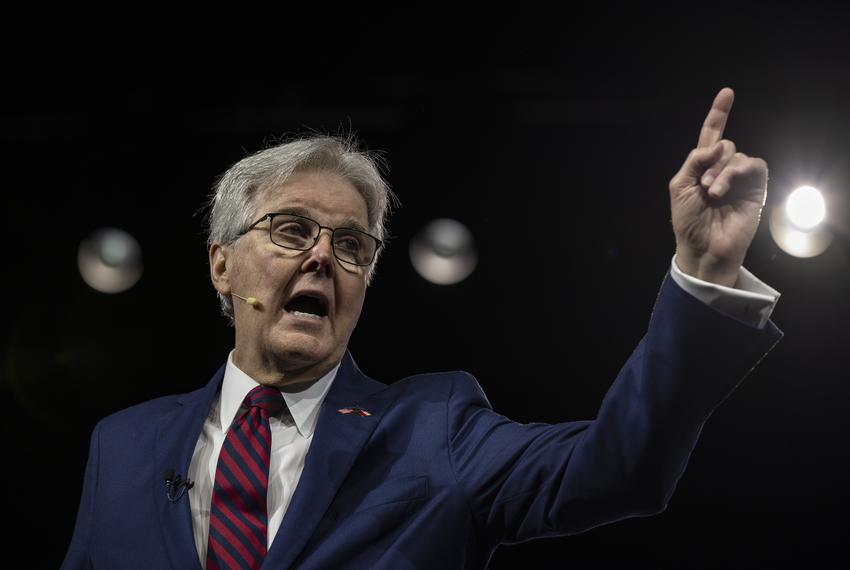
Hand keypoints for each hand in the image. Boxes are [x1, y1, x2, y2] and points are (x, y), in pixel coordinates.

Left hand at [669, 88, 767, 286]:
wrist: (702, 247)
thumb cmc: (688, 221)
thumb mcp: (679, 187)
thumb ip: (693, 161)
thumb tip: (717, 145)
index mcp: (702, 167)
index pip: (712, 135)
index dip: (719, 114)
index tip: (727, 92)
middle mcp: (723, 169)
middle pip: (724, 144)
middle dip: (711, 162)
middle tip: (703, 186)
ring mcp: (741, 179)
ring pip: (736, 154)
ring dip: (721, 171)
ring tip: (712, 193)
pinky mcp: (756, 188)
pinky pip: (754, 165)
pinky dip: (737, 171)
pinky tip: (724, 188)